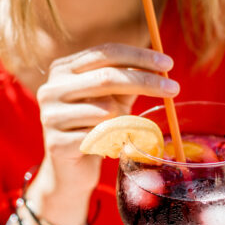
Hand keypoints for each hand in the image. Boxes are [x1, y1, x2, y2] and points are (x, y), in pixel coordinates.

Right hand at [34, 43, 177, 192]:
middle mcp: (51, 88)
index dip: (139, 56)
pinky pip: (99, 137)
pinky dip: (113, 141)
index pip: (105, 53)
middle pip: (106, 76)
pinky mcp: (56, 143)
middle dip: (145, 81)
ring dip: (124, 121)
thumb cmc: (96, 128)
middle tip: (174, 88)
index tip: (168, 63)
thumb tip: (161, 63)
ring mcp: (50, 116)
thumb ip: (129, 78)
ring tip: (120, 132)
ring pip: (105, 110)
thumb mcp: (113, 98)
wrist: (70, 171)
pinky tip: (109, 147)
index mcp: (63, 69)